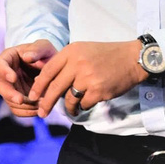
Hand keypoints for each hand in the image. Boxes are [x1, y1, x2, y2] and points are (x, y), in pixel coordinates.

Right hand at [0, 40, 56, 116]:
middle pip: (1, 86)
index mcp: (8, 58)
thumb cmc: (44, 53)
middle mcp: (5, 75)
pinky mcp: (18, 98)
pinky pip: (17, 109)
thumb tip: (27, 57)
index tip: (14, 78)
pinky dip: (27, 112)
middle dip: (10, 94)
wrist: (50, 66)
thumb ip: (37, 50)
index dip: (4, 72)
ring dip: (23, 105)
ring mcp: (11, 88)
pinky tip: (38, 110)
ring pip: (9, 100)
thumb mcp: (43, 47)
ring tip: (39, 105)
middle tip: (20, 100)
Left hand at [28, 40, 147, 117]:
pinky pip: (84, 104)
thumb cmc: (105, 55)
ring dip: (68, 107)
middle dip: (46, 102)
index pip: (48, 71)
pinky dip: (83, 106)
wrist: (132, 58)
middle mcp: (77, 64)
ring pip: (69, 98)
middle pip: (54, 87)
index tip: (32, 96)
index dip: (38, 86)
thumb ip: (64, 63)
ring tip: (71, 109)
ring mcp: (88, 77)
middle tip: (41, 112)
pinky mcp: (99, 90)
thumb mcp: (81, 51)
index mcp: (70, 52)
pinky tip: (86, 104)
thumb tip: (44, 81)